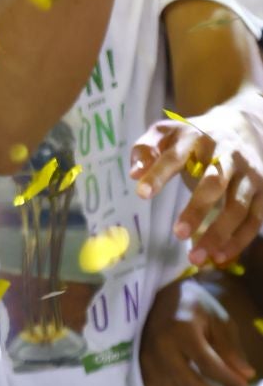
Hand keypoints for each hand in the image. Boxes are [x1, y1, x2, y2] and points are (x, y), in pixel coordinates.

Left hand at [132, 94, 262, 264]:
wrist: (242, 127)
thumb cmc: (195, 137)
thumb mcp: (168, 133)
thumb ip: (147, 149)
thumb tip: (134, 174)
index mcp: (196, 137)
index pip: (175, 155)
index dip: (159, 173)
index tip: (141, 193)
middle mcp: (226, 154)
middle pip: (214, 183)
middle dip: (197, 209)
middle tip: (177, 234)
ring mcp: (248, 174)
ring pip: (237, 206)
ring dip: (218, 233)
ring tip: (195, 258)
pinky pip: (254, 220)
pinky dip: (238, 241)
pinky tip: (219, 257)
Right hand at [139, 277, 255, 385]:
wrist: (159, 298)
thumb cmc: (193, 307)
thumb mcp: (217, 319)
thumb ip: (231, 347)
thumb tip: (246, 376)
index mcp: (181, 331)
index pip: (209, 365)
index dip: (229, 381)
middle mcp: (161, 349)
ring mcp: (147, 363)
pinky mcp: (140, 373)